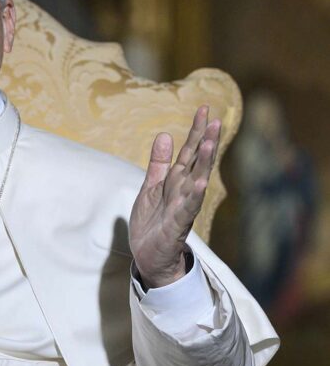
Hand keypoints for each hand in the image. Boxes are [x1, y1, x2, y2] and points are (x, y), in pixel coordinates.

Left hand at [129, 106, 219, 288]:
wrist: (148, 257)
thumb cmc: (152, 223)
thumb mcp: (150, 187)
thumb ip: (158, 163)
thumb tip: (164, 134)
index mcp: (176, 181)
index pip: (189, 151)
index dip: (196, 131)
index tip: (205, 108)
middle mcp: (184, 191)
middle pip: (197, 162)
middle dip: (206, 141)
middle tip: (216, 120)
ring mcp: (183, 207)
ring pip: (196, 181)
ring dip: (204, 163)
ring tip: (210, 142)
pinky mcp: (177, 224)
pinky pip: (187, 207)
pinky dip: (194, 194)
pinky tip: (201, 181)